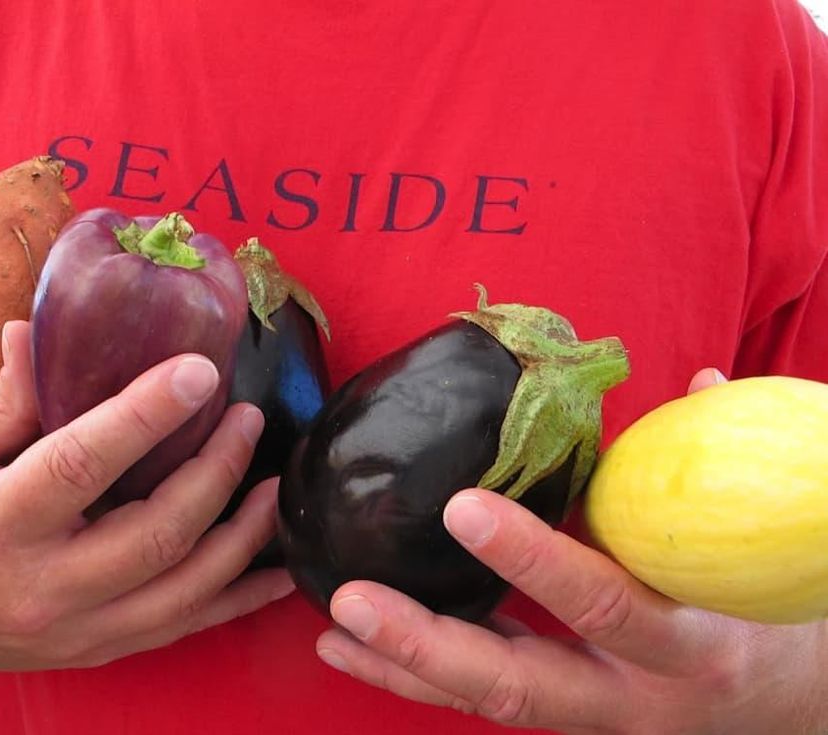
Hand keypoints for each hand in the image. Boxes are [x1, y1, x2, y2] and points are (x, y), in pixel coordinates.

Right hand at [0, 321, 292, 670]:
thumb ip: (6, 399)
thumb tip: (39, 327)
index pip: (81, 465)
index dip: (145, 415)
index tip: (199, 371)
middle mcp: (42, 588)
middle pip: (155, 533)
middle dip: (214, 471)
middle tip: (246, 418)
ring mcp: (79, 630)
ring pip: (185, 588)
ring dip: (242, 533)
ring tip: (272, 482)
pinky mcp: (104, 649)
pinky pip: (187, 627)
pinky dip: (241, 598)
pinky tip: (282, 570)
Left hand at [315, 369, 827, 733]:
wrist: (800, 707)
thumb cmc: (780, 615)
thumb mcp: (759, 551)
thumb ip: (717, 463)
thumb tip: (697, 381)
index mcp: (688, 644)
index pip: (602, 602)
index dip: (532, 558)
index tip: (463, 506)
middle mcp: (634, 696)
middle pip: (520, 683)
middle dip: (431, 645)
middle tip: (354, 601)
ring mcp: (594, 716)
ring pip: (489, 703)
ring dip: (406, 668)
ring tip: (334, 631)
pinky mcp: (568, 715)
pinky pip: (484, 702)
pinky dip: (419, 678)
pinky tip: (355, 651)